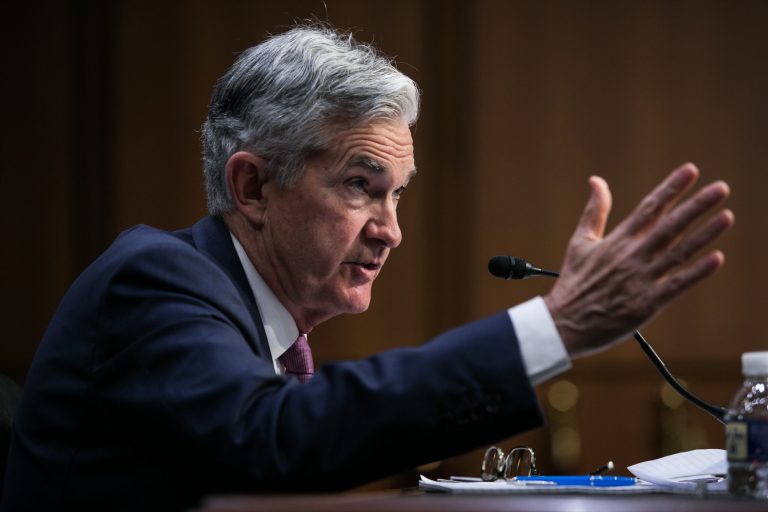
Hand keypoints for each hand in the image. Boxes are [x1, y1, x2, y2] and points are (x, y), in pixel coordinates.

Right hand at [543, 163, 733, 357]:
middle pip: (669, 226)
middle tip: (720, 188)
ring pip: (678, 253)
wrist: (564, 323)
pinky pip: (676, 285)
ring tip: (726, 216)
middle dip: (696, 205)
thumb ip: (594, 211)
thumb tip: (596, 181)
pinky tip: (717, 258)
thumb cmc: (573, 283)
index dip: (671, 188)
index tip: (690, 171)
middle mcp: (631, 256)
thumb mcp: (580, 242)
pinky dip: (696, 272)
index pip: (649, 208)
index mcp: (616, 241)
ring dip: (704, 234)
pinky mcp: (646, 304)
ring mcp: (640, 279)